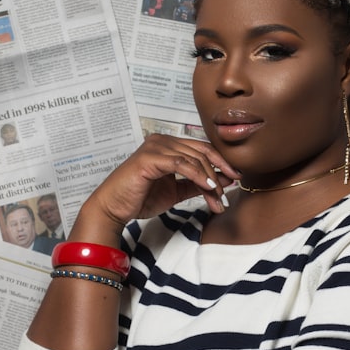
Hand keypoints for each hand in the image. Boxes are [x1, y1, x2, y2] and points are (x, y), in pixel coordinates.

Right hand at [75, 135, 238, 237]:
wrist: (114, 208)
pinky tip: (208, 187)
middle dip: (219, 173)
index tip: (235, 178)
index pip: (201, 148)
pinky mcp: (149, 158)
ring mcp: (155, 147)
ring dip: (210, 179)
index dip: (221, 162)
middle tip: (229, 192)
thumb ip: (197, 184)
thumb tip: (223, 180)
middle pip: (201, 152)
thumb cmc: (140, 198)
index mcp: (168, 145)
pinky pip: (181, 164)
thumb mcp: (176, 191)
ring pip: (193, 159)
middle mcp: (162, 141)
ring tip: (217, 198)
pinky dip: (197, 175)